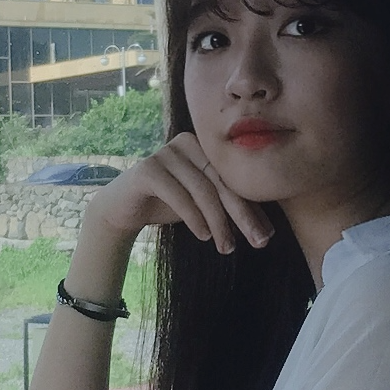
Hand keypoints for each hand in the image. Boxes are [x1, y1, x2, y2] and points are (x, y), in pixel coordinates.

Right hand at [88, 132, 273, 256]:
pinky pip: (178, 194)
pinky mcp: (148, 169)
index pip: (234, 178)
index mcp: (205, 146)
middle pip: (222, 182)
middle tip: (258, 242)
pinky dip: (193, 217)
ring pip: (202, 189)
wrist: (122, 209)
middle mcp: (187, 143)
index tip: (266, 236)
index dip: (252, 207)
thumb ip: (230, 209)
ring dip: (218, 222)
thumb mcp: (204, 206)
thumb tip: (268, 231)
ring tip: (226, 246)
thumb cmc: (168, 205)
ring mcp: (165, 153)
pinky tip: (203, 236)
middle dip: (242, 215)